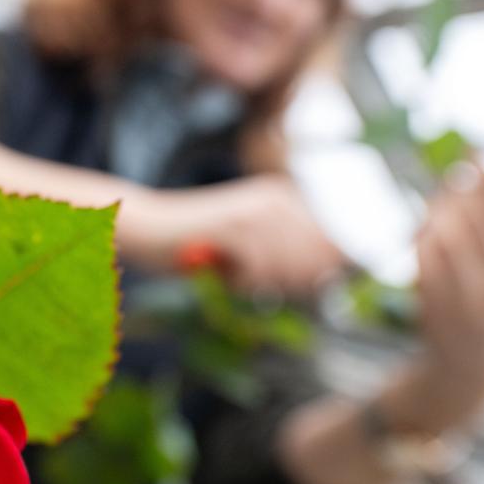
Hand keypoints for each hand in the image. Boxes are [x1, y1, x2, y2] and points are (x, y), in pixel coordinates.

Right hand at [126, 174, 344, 298]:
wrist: (151, 226)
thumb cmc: (200, 246)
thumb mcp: (253, 251)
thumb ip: (290, 260)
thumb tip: (328, 279)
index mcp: (286, 200)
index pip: (332, 245)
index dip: (320, 273)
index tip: (295, 284)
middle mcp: (278, 199)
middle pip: (313, 261)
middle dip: (287, 282)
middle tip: (251, 277)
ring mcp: (258, 210)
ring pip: (286, 268)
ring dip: (260, 282)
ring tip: (233, 270)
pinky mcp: (236, 225)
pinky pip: (259, 271)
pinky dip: (241, 281)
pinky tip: (223, 268)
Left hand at [381, 166, 483, 435]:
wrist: (467, 390)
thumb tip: (483, 177)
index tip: (477, 151)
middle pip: (479, 222)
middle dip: (459, 192)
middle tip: (448, 177)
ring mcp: (476, 311)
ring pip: (450, 239)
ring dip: (436, 215)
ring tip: (431, 211)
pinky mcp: (443, 323)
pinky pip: (428, 269)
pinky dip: (422, 244)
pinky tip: (419, 234)